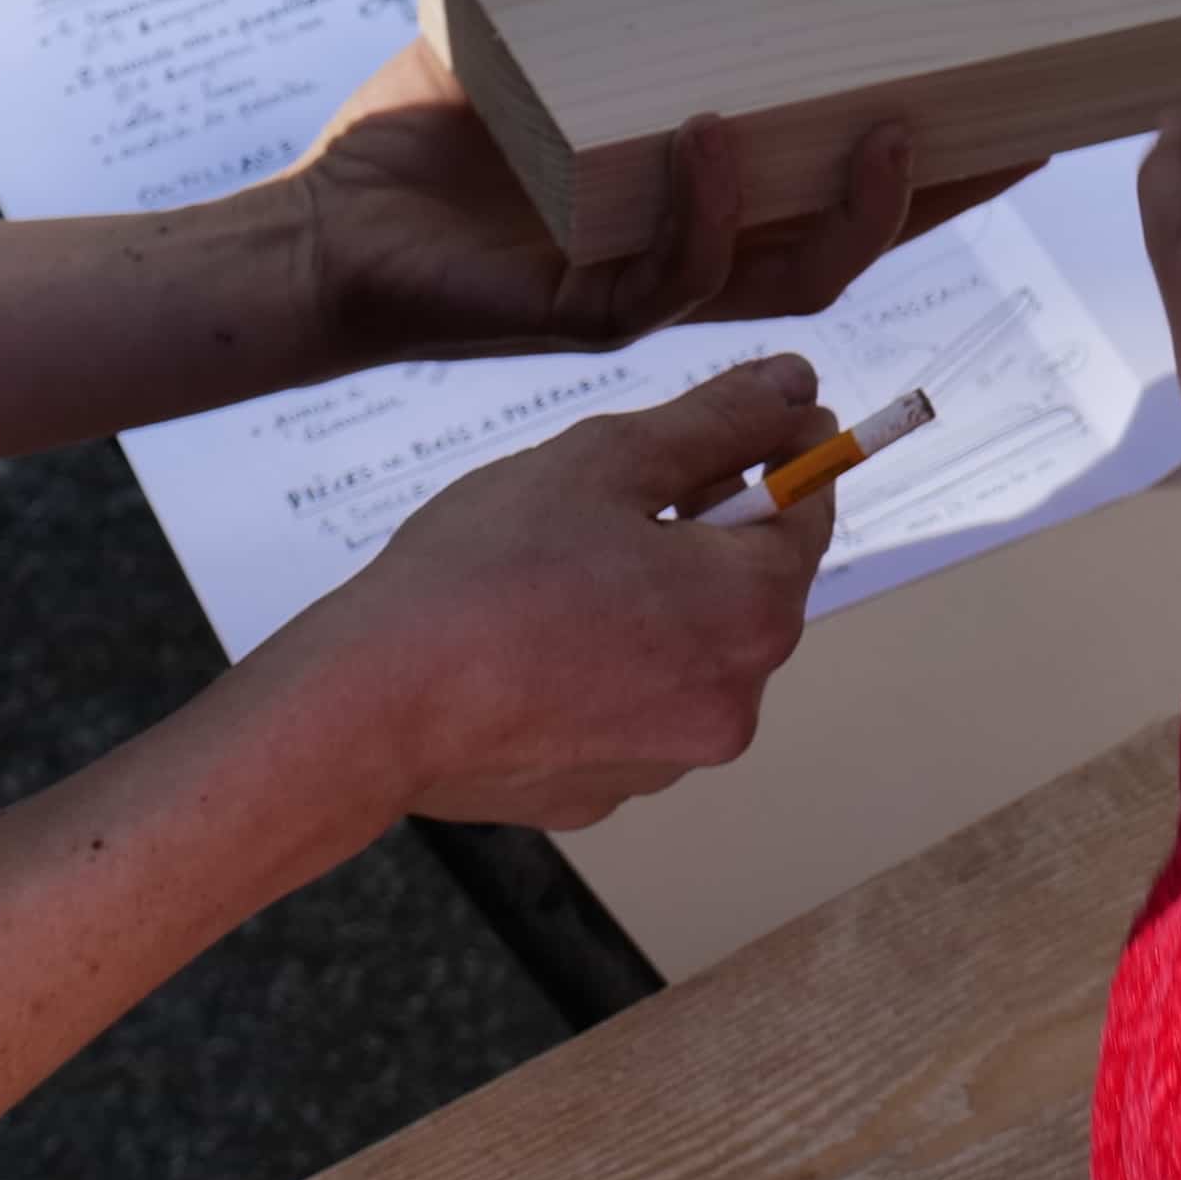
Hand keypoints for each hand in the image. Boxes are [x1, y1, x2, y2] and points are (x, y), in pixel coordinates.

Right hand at [264, 355, 842, 826]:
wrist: (373, 705)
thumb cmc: (488, 570)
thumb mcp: (609, 459)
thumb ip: (718, 420)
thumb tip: (798, 386)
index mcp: (749, 613)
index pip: (807, 516)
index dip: (793, 456)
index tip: (779, 417)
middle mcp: (731, 703)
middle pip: (750, 589)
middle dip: (710, 527)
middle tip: (642, 480)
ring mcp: (666, 762)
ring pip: (687, 651)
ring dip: (656, 599)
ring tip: (567, 561)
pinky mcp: (602, 793)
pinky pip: (630, 707)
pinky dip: (607, 663)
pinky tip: (536, 634)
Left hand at [292, 35, 1023, 366]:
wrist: (322, 230)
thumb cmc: (429, 138)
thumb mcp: (541, 34)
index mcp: (701, 196)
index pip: (843, 188)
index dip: (939, 165)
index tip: (1026, 108)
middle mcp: (694, 254)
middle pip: (857, 244)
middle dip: (946, 199)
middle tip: (1021, 132)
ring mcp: (645, 292)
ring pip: (791, 275)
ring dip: (854, 210)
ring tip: (896, 127)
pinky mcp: (581, 314)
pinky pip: (668, 276)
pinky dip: (700, 209)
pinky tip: (709, 137)